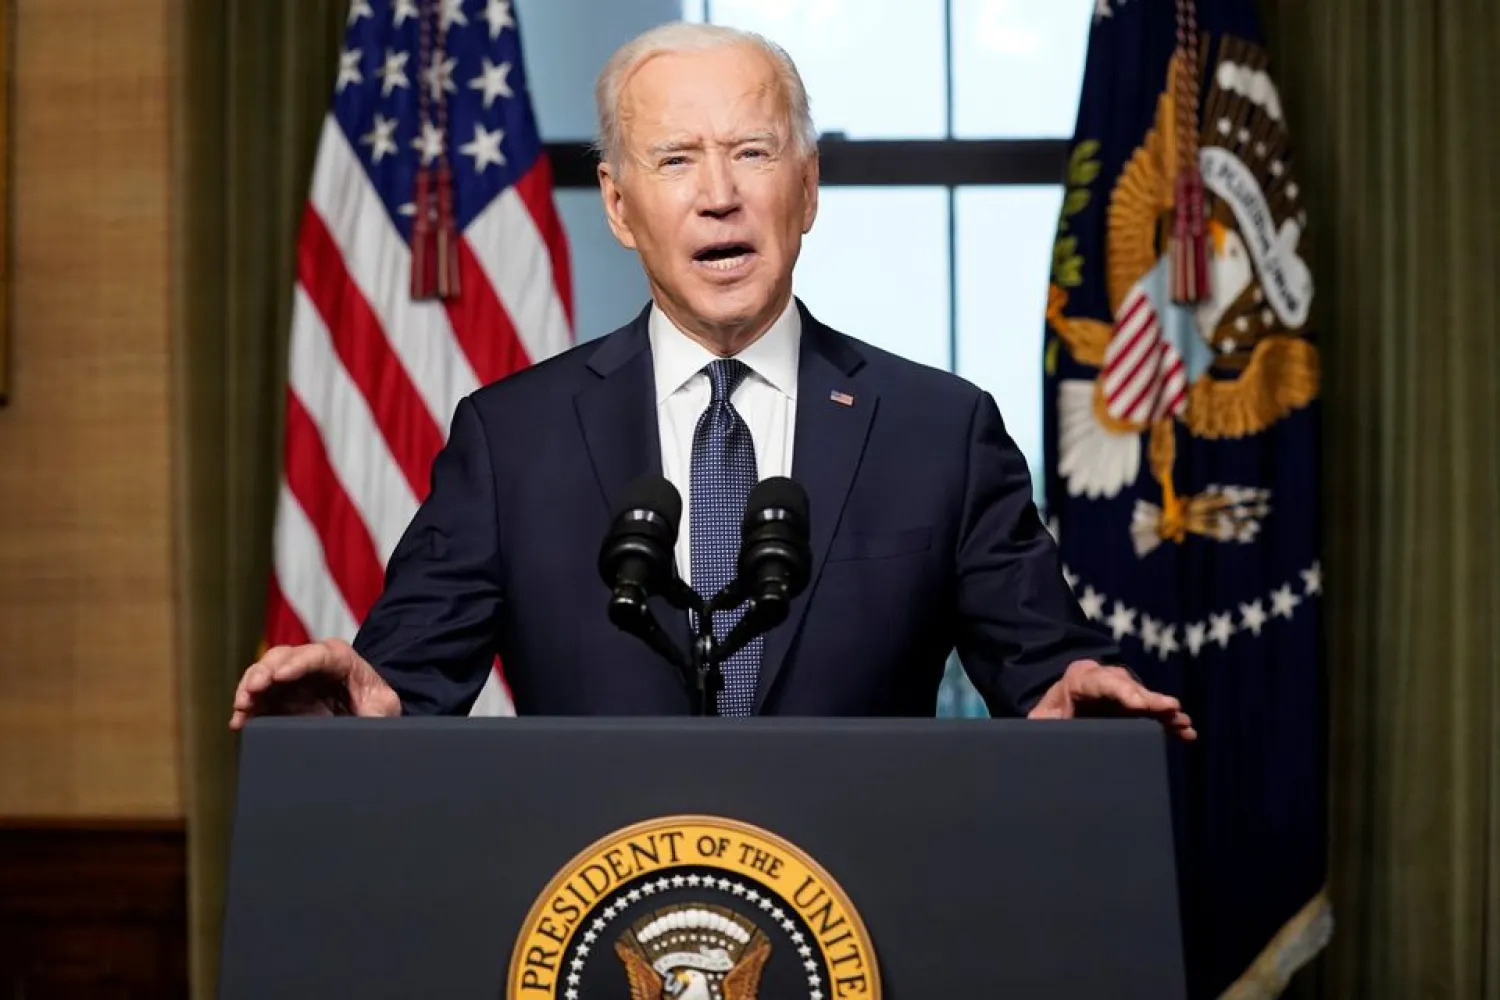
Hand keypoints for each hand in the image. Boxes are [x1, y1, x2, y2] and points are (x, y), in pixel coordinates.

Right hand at [229, 638, 400, 730]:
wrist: (367, 723)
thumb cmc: (377, 711)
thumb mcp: (384, 710)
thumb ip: (377, 710)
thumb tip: (367, 721)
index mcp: (342, 660)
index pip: (320, 655)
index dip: (298, 662)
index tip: (281, 675)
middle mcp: (312, 664)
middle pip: (285, 657)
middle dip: (266, 670)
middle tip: (253, 689)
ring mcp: (292, 680)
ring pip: (265, 672)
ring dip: (250, 686)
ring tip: (242, 705)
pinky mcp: (278, 698)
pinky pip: (257, 696)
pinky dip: (246, 706)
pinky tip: (239, 721)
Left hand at [1028, 660, 1195, 740]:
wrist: (1066, 701)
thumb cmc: (1055, 708)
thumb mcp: (1042, 715)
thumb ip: (1041, 721)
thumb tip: (1034, 732)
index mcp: (1081, 679)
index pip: (1102, 682)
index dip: (1122, 691)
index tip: (1138, 704)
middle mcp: (1108, 681)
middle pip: (1131, 689)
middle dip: (1150, 700)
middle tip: (1171, 710)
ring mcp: (1125, 693)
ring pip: (1147, 701)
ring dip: (1166, 713)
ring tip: (1184, 724)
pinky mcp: (1137, 707)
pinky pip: (1155, 714)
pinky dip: (1170, 723)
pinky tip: (1187, 733)